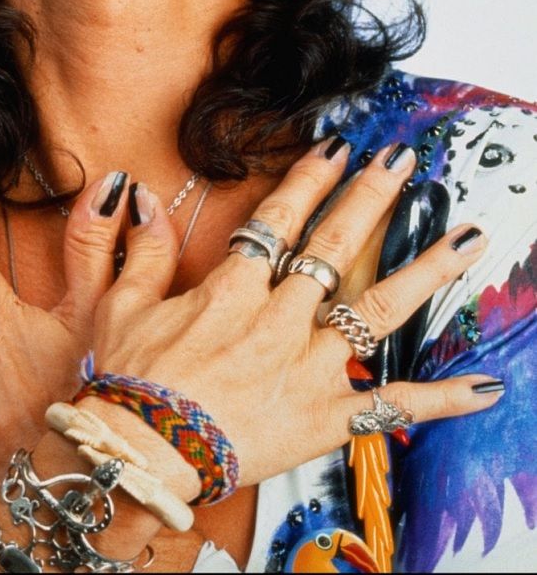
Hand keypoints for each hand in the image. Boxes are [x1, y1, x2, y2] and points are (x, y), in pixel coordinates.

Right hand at [87, 139, 502, 492]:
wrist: (142, 458)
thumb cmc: (129, 384)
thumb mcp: (123, 305)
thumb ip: (145, 249)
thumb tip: (140, 196)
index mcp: (232, 289)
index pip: (279, 220)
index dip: (308, 180)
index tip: (334, 148)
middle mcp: (279, 319)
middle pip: (335, 246)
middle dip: (371, 197)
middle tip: (401, 161)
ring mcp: (309, 367)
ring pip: (379, 310)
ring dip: (426, 270)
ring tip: (467, 240)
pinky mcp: (326, 416)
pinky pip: (392, 405)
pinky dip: (441, 398)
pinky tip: (483, 386)